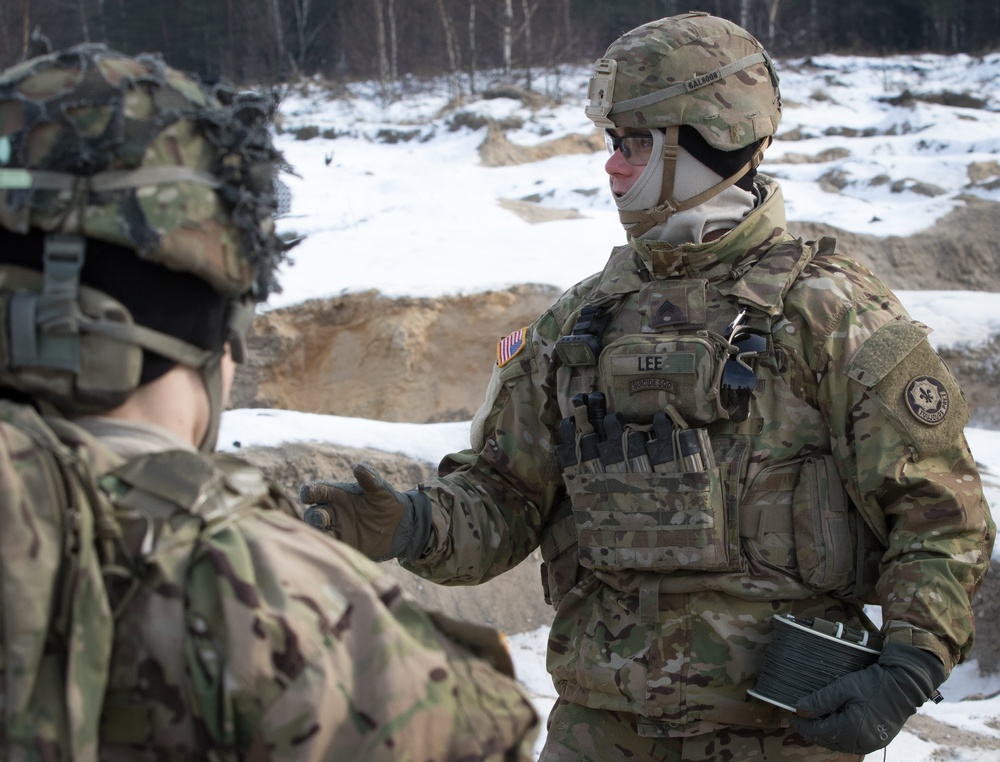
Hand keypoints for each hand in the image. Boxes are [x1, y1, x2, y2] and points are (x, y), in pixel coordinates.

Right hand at [300, 463, 430, 561]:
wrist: (401, 528)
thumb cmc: (389, 504)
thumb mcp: (382, 491)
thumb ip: (371, 480)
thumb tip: (358, 466)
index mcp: (337, 495)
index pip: (316, 492)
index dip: (309, 492)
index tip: (309, 494)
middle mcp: (332, 512)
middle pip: (312, 514)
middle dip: (313, 516)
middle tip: (321, 519)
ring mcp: (336, 530)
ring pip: (317, 532)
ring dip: (318, 534)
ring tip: (326, 535)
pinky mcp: (342, 546)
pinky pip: (330, 547)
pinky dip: (328, 548)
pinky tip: (331, 550)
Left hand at [792, 642, 945, 753]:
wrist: (905, 686)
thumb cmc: (874, 684)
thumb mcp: (843, 688)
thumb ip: (820, 700)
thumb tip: (800, 708)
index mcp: (850, 730)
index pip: (818, 732)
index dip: (802, 725)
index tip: (792, 716)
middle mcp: (860, 743)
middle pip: (827, 741)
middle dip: (812, 730)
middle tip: (801, 718)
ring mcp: (870, 744)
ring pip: (839, 744)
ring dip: (825, 734)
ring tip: (815, 720)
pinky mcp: (877, 741)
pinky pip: (851, 743)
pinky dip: (839, 735)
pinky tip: (834, 723)